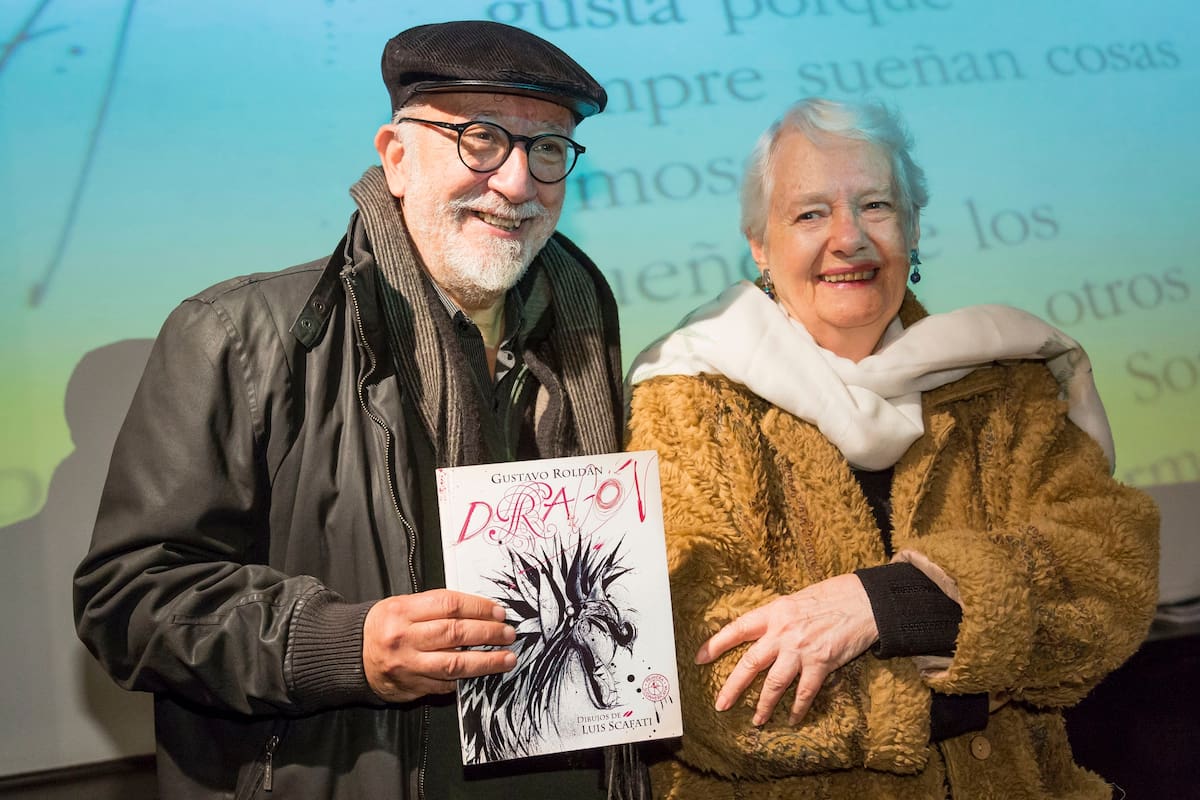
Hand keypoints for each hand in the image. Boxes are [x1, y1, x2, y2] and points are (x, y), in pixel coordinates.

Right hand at [363, 589, 516, 702]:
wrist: (350, 655)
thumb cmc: (383, 625)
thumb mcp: (402, 605)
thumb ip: (435, 607)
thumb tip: (478, 612)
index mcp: (402, 611)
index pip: (449, 605)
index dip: (478, 608)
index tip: (499, 612)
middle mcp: (404, 638)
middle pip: (455, 633)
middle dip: (488, 633)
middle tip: (508, 633)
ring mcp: (408, 665)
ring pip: (454, 664)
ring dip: (486, 662)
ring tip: (507, 658)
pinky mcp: (411, 687)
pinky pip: (444, 684)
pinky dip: (464, 679)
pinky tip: (481, 674)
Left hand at [695, 573, 877, 725]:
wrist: (863, 601)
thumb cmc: (830, 597)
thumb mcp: (795, 600)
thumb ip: (777, 619)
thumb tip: (762, 634)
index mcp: (773, 613)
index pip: (737, 629)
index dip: (715, 644)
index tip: (699, 658)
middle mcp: (782, 632)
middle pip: (750, 664)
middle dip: (733, 687)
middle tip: (720, 705)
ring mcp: (801, 649)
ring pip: (774, 683)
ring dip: (764, 705)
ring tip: (757, 720)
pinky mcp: (821, 663)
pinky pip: (805, 692)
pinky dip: (797, 708)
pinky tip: (792, 719)